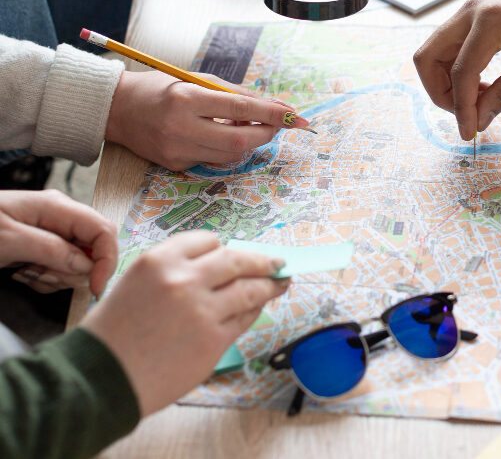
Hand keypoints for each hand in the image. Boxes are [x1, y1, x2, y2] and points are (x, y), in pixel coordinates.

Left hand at [0, 189, 116, 295]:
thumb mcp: (8, 240)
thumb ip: (51, 250)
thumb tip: (87, 265)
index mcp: (57, 207)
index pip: (103, 230)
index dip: (106, 259)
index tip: (94, 287)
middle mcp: (60, 218)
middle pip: (92, 250)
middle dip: (72, 271)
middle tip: (39, 274)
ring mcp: (52, 233)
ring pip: (77, 264)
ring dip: (55, 277)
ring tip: (26, 273)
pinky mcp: (43, 248)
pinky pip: (60, 269)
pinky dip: (45, 279)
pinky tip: (24, 274)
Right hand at [81, 231, 289, 416]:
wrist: (100, 379)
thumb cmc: (110, 335)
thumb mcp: (132, 284)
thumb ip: (171, 273)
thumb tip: (211, 270)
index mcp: (159, 261)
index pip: (207, 241)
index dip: (222, 248)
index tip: (233, 253)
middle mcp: (184, 280)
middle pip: (237, 261)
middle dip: (262, 261)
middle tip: (277, 262)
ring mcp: (203, 310)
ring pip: (250, 289)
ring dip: (270, 285)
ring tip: (281, 283)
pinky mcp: (215, 340)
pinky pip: (245, 319)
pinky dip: (254, 311)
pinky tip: (258, 309)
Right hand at [105, 70, 310, 170]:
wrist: (116, 110)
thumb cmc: (160, 88)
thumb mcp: (196, 80)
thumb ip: (235, 93)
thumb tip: (274, 105)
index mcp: (187, 99)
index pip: (240, 108)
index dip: (271, 113)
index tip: (295, 115)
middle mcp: (181, 127)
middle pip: (239, 140)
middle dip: (266, 133)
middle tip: (279, 125)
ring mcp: (177, 150)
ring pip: (230, 154)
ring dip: (249, 142)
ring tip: (251, 125)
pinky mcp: (175, 164)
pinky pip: (213, 160)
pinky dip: (226, 149)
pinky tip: (223, 135)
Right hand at [413, 0, 500, 138]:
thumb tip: (476, 122)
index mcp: (488, 21)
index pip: (461, 72)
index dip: (461, 108)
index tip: (468, 132)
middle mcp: (471, 12)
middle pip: (428, 57)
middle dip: (439, 92)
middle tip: (463, 113)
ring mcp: (470, 13)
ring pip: (435, 53)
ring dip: (446, 82)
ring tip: (478, 100)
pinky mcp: (474, 19)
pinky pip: (450, 48)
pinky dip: (456, 71)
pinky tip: (481, 87)